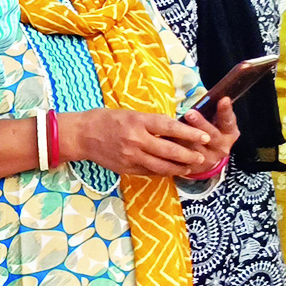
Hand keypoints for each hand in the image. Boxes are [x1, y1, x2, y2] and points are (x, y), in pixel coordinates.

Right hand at [65, 107, 214, 177]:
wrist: (81, 135)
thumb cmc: (106, 119)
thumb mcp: (130, 114)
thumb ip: (151, 123)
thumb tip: (175, 129)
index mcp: (138, 122)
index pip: (170, 128)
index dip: (189, 133)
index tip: (204, 136)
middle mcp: (135, 140)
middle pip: (169, 150)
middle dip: (188, 155)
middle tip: (201, 157)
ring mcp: (130, 156)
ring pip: (161, 166)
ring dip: (178, 168)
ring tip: (190, 167)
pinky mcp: (126, 168)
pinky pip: (149, 172)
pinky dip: (162, 172)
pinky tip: (171, 171)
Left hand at [178, 96, 238, 176]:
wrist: (208, 159)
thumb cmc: (211, 133)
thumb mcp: (217, 123)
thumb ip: (213, 112)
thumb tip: (208, 95)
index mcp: (229, 134)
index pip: (228, 121)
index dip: (226, 111)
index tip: (223, 99)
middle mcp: (221, 147)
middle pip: (211, 135)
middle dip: (200, 124)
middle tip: (190, 113)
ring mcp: (207, 159)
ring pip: (193, 148)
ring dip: (181, 137)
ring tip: (170, 127)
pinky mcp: (194, 168)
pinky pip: (180, 158)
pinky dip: (171, 149)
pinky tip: (163, 140)